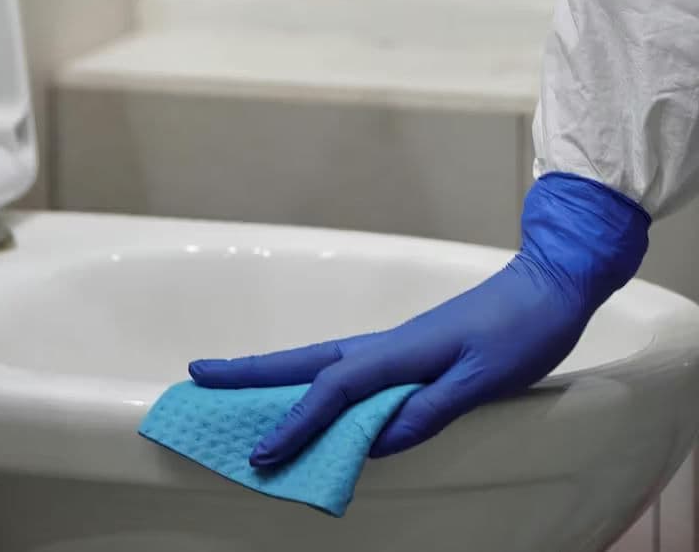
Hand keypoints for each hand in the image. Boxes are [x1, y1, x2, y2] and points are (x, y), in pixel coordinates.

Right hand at [189, 174, 648, 464]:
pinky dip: (309, 382)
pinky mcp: (403, 352)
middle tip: (197, 376)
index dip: (296, 424)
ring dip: (272, 375)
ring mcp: (391, 347)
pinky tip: (306, 395)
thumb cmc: (519, 333)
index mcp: (398, 353)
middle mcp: (383, 346)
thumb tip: (375, 440)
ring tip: (231, 385)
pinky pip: (343, 371)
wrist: (545, 288)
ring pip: (317, 362)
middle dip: (249, 372)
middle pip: (303, 362)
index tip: (260, 455)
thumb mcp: (483, 379)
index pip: (333, 392)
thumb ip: (429, 408)